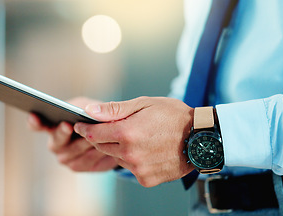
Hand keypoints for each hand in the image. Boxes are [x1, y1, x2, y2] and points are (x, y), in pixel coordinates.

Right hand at [27, 97, 117, 171]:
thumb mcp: (88, 106)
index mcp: (52, 126)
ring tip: (94, 135)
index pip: (37, 125)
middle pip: (56, 141)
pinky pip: (87, 162)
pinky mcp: (79, 166)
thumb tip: (84, 111)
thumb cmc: (93, 116)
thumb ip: (84, 107)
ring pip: (73, 152)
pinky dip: (96, 153)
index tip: (34, 116)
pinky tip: (104, 146)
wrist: (110, 134)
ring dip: (85, 143)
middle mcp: (55, 143)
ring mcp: (65, 157)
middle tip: (67, 125)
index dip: (34, 122)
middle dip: (62, 133)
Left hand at [73, 96, 194, 186]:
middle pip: (102, 146)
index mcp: (127, 132)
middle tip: (107, 128)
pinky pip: (130, 168)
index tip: (80, 124)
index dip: (84, 128)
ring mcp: (138, 168)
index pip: (93, 133)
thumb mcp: (144, 104)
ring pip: (116, 157)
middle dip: (100, 137)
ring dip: (118, 148)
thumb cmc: (174, 116)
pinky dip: (132, 159)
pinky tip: (145, 150)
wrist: (202, 138)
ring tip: (134, 136)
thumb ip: (114, 109)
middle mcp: (130, 153)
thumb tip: (89, 110)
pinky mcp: (146, 179)